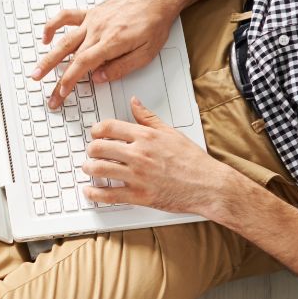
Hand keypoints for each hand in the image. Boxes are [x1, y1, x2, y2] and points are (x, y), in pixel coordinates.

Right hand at [31, 0, 179, 108]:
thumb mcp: (146, 53)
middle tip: (48, 92)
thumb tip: (100, 78)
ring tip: (37, 71)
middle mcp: (98, 29)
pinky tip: (46, 37)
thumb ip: (121, 67)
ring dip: (48, 56)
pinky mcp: (92, 12)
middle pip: (69, 56)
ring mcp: (92, 19)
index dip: (69, 80)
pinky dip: (53, 26)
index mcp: (111, 41)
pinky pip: (67, 17)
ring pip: (64, 39)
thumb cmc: (154, 22)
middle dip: (55, 77)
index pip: (83, 64)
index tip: (62, 93)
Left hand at [82, 97, 241, 214]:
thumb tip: (134, 103)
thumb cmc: (193, 161)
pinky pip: (109, 195)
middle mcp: (139, 155)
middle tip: (91, 152)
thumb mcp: (171, 132)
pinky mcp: (140, 196)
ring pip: (99, 169)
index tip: (95, 134)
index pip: (109, 127)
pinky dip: (94, 193)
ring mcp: (138, 176)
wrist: (208, 185)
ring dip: (89, 168)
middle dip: (91, 150)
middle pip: (99, 147)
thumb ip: (149, 118)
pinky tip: (90, 191)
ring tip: (89, 168)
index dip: (96, 130)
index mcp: (146, 137)